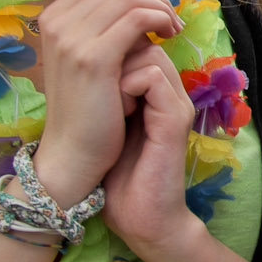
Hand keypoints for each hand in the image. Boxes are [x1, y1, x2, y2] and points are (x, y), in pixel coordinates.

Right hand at [31, 0, 181, 204]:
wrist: (74, 152)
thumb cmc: (91, 106)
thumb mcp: (92, 56)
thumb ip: (107, 26)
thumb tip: (143, 2)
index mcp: (54, 16)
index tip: (157, 11)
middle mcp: (56, 21)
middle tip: (172, 21)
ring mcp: (71, 39)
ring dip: (161, 8)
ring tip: (173, 30)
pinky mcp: (93, 58)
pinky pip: (138, 18)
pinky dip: (160, 20)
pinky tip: (168, 37)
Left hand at [102, 43, 205, 261]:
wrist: (140, 216)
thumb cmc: (120, 178)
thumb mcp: (110, 124)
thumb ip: (109, 92)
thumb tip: (84, 62)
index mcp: (159, 93)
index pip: (140, 45)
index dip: (113, 51)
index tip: (94, 82)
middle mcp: (172, 93)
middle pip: (144, 44)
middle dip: (114, 58)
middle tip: (102, 92)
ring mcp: (177, 104)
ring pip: (148, 54)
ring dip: (117, 71)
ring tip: (109, 102)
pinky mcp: (175, 118)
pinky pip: (150, 76)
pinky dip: (125, 86)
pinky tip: (116, 110)